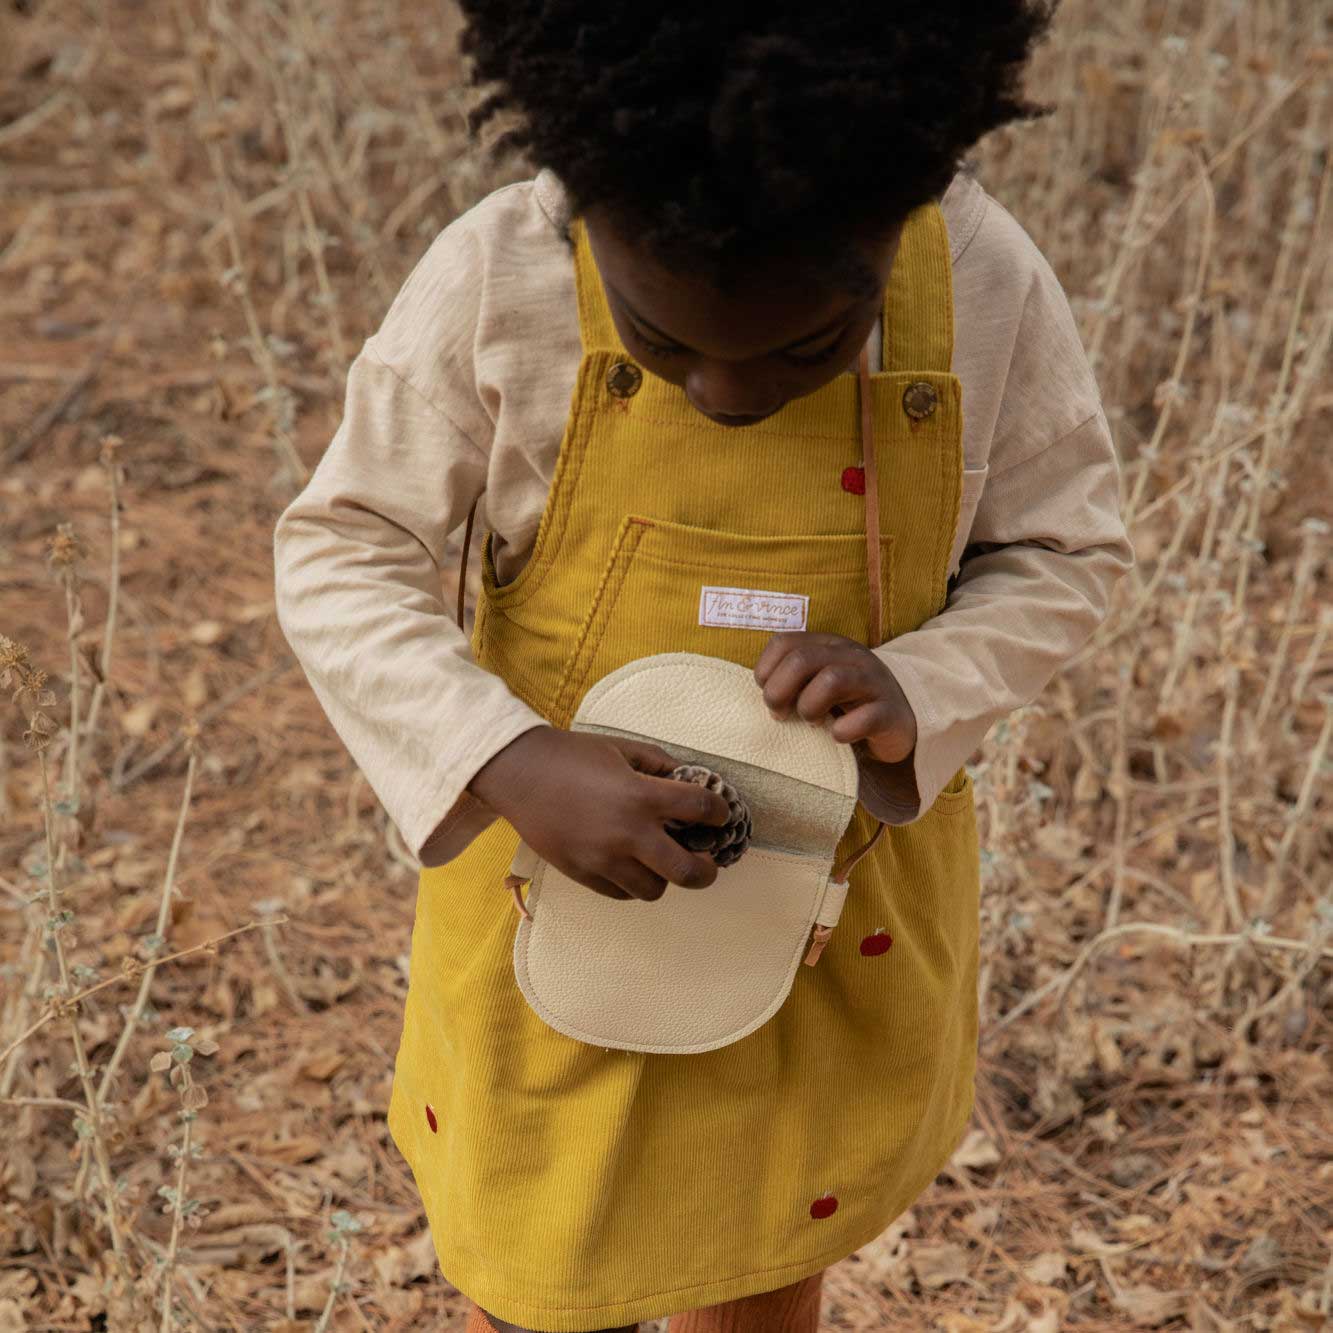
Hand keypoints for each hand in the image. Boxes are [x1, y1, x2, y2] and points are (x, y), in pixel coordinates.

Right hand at [466, 727, 731, 901]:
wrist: (519, 773)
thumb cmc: (571, 755)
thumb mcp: (622, 748)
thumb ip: (660, 764)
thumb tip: (688, 779)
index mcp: (641, 796)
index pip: (702, 809)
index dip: (720, 812)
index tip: (720, 814)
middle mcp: (628, 833)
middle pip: (687, 872)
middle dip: (708, 871)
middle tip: (708, 863)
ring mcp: (604, 859)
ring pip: (654, 890)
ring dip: (664, 877)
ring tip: (660, 861)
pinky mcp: (582, 873)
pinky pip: (621, 893)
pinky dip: (632, 883)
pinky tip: (630, 865)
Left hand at [754, 631, 916, 764]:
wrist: (899, 720)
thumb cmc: (847, 702)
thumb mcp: (817, 681)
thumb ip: (792, 679)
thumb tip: (765, 693)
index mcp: (828, 645)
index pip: (784, 642)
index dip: (766, 670)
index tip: (768, 695)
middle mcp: (850, 656)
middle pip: (801, 660)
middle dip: (779, 691)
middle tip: (781, 715)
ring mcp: (873, 681)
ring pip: (831, 680)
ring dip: (810, 707)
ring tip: (813, 722)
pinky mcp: (890, 712)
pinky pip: (865, 718)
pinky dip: (843, 731)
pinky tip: (838, 735)